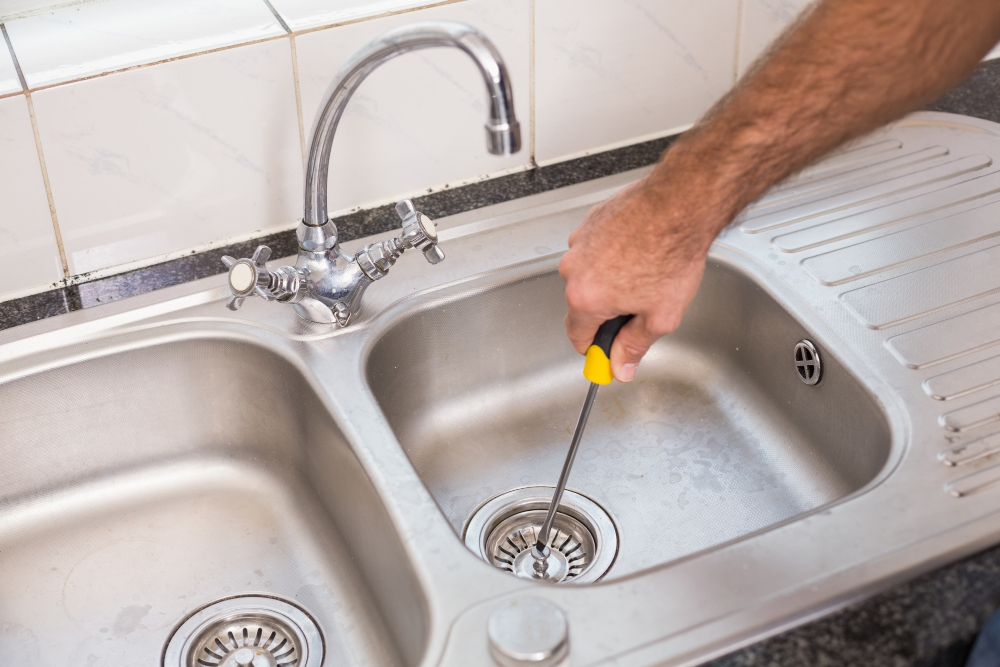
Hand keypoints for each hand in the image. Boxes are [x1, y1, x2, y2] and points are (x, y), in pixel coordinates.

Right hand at [558, 157, 729, 381]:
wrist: (680, 204)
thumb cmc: (671, 253)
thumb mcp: (660, 316)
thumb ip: (635, 346)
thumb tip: (621, 365)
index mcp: (584, 299)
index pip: (578, 337)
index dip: (597, 349)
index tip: (610, 352)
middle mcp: (574, 269)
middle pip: (584, 305)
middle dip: (609, 311)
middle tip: (641, 306)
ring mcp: (580, 242)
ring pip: (589, 275)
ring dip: (610, 279)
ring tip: (645, 271)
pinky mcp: (591, 222)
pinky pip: (596, 248)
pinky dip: (613, 254)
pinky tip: (640, 251)